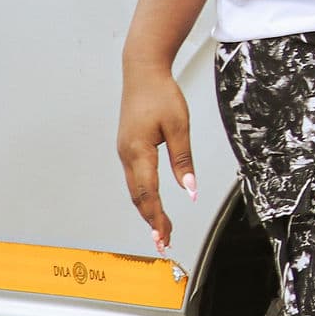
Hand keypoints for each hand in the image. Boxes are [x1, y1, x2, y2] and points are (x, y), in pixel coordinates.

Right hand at [117, 55, 195, 252]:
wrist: (142, 73)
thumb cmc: (162, 95)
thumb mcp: (180, 127)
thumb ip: (183, 160)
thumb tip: (190, 191)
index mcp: (138, 151)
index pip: (148, 193)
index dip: (157, 218)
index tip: (164, 237)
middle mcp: (126, 155)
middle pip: (138, 197)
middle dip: (151, 221)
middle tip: (163, 242)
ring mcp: (124, 152)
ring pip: (134, 190)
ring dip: (146, 211)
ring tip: (159, 230)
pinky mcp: (127, 148)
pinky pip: (134, 179)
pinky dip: (143, 196)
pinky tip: (151, 206)